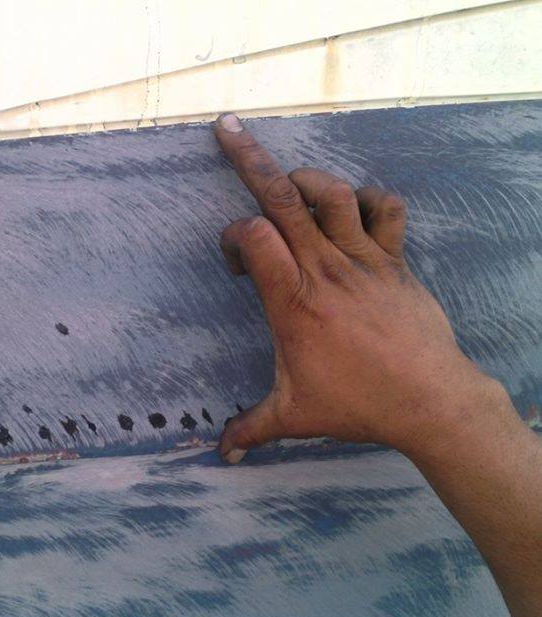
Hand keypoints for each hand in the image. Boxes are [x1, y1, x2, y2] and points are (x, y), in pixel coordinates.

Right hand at [214, 113, 500, 463]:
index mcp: (293, 301)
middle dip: (249, 158)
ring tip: (290, 182)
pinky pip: (385, 210)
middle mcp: (325, 269)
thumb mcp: (295, 415)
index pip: (252, 237)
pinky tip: (355, 209)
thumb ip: (251, 428)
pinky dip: (369, 198)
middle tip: (226, 128)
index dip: (232, 237)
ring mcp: (363, 259)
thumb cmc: (358, 404)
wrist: (431, 401)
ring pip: (332, 193)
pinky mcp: (395, 260)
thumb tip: (219, 453)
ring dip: (307, 178)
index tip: (234, 264)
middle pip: (282, 197)